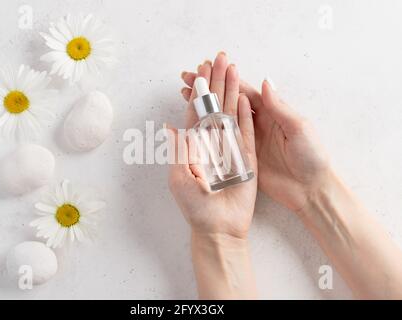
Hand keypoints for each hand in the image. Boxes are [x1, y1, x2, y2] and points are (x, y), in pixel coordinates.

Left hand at [168, 52, 257, 239]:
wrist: (218, 228)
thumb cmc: (194, 206)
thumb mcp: (179, 177)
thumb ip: (177, 150)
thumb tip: (169, 126)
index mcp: (195, 147)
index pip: (196, 113)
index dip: (198, 92)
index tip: (199, 71)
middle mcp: (213, 143)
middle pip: (215, 107)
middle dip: (216, 83)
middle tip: (219, 59)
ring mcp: (232, 149)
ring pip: (231, 114)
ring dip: (231, 91)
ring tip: (233, 69)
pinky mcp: (248, 158)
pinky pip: (247, 133)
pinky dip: (246, 115)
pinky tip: (245, 97)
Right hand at [181, 73, 329, 213]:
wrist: (310, 188)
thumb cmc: (311, 156)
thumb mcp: (298, 128)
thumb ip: (279, 107)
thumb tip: (264, 82)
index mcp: (270, 113)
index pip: (243, 91)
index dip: (225, 79)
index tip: (207, 69)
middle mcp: (256, 123)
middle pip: (228, 102)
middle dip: (209, 89)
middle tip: (188, 77)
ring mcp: (248, 140)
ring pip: (221, 119)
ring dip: (204, 107)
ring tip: (185, 94)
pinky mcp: (242, 157)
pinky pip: (223, 141)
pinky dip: (208, 131)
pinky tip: (193, 124)